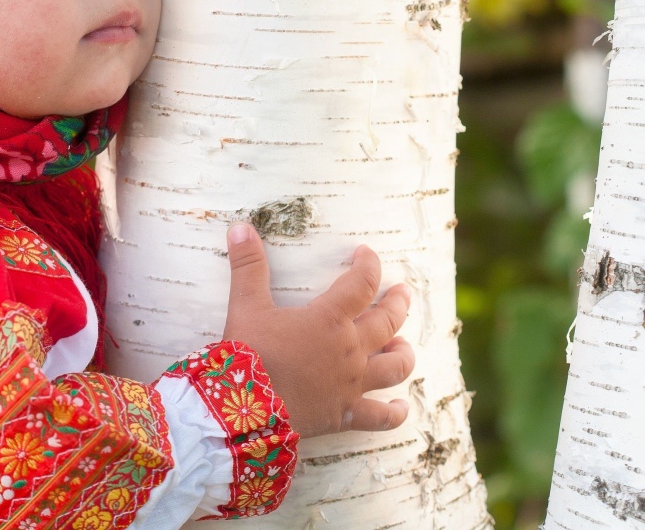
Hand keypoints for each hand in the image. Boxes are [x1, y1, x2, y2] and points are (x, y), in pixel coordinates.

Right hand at [222, 222, 413, 438]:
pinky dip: (394, 412)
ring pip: (393, 367)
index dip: (368, 265)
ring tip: (403, 345)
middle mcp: (348, 349)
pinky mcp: (345, 414)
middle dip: (397, 304)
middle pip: (387, 322)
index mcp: (329, 318)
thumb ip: (247, 265)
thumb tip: (241, 226)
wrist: (245, 410)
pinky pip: (380, 417)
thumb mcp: (245, 304)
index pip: (361, 283)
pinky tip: (401, 407)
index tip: (366, 254)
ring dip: (403, 353)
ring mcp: (351, 384)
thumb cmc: (248, 352)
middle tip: (402, 292)